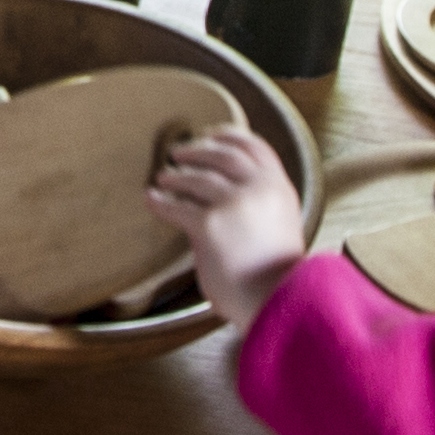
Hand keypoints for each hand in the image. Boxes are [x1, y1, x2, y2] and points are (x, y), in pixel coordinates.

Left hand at [148, 128, 307, 336]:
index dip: (230, 136)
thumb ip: (262, 207)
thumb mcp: (282, 227)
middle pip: (222, 155)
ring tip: (163, 177)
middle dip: (198, 150)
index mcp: (280, 188)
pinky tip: (152, 200)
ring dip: (176, 175)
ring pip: (197, 178)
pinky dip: (161, 202)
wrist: (277, 300)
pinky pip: (177, 207)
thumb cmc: (278, 277)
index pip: (255, 147)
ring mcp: (234, 203)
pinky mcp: (209, 225)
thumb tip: (233, 199)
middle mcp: (259, 189)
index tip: (212, 134)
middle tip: (180, 151)